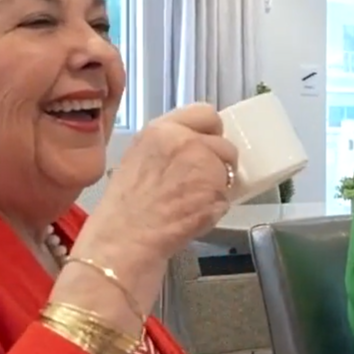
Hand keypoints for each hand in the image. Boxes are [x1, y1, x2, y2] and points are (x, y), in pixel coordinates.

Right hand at [73, 103, 239, 278]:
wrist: (125, 239)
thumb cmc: (125, 207)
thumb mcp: (139, 158)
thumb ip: (168, 147)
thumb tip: (194, 149)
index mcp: (162, 130)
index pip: (205, 114)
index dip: (211, 132)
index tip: (210, 144)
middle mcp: (186, 141)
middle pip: (223, 144)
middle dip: (219, 161)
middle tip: (204, 180)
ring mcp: (204, 164)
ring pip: (228, 170)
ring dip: (219, 185)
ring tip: (193, 202)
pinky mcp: (216, 190)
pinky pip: (227, 197)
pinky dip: (216, 207)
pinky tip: (194, 216)